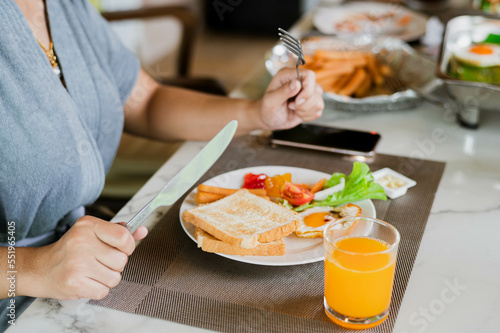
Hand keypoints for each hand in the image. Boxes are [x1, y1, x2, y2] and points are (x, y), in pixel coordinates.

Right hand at [20, 216, 146, 299]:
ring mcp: (77, 264)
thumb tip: (142, 230)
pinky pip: (104, 291)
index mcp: (88, 226)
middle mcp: (82, 243)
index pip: (124, 236)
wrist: (41, 269)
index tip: (121, 248)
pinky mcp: (74, 283)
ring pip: (115, 278)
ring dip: (107, 277)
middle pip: (122, 260)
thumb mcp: (93, 232)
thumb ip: (119, 231)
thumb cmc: (71, 249)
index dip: (128, 246)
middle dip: (116, 264)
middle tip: (100, 261)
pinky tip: (87, 280)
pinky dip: (99, 288)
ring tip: (93, 271)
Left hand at [258, 67, 323, 129]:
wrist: (267, 119)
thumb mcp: (271, 100)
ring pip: (319, 102)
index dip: (308, 89)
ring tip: (292, 109)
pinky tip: (297, 114)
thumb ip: (283, 91)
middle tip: (291, 106)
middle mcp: (301, 81)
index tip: (298, 101)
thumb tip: (297, 83)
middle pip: (317, 89)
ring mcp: (307, 92)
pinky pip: (318, 110)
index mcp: (289, 75)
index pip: (310, 75)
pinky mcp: (311, 104)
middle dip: (304, 104)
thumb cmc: (266, 108)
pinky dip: (308, 116)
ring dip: (305, 111)